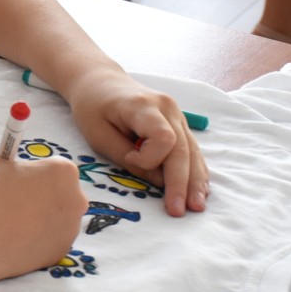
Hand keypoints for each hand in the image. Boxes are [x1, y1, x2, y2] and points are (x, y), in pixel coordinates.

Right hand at [0, 147, 87, 276]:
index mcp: (64, 171)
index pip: (50, 166)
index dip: (29, 172)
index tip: (12, 179)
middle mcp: (77, 200)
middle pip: (58, 193)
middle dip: (38, 195)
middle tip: (10, 201)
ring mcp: (71, 229)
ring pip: (54, 218)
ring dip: (36, 218)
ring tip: (7, 223)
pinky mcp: (61, 252)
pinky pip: (47, 241)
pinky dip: (33, 239)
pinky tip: (11, 239)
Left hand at [63, 71, 209, 215]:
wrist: (99, 81)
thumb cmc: (92, 107)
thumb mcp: (98, 134)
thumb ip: (126, 157)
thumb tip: (159, 182)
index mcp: (144, 106)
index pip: (164, 138)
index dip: (150, 158)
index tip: (128, 159)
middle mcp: (168, 108)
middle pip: (182, 149)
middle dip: (181, 182)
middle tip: (179, 210)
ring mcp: (177, 114)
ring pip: (192, 151)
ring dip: (195, 180)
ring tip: (196, 206)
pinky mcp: (178, 122)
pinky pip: (189, 148)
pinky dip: (193, 169)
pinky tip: (198, 189)